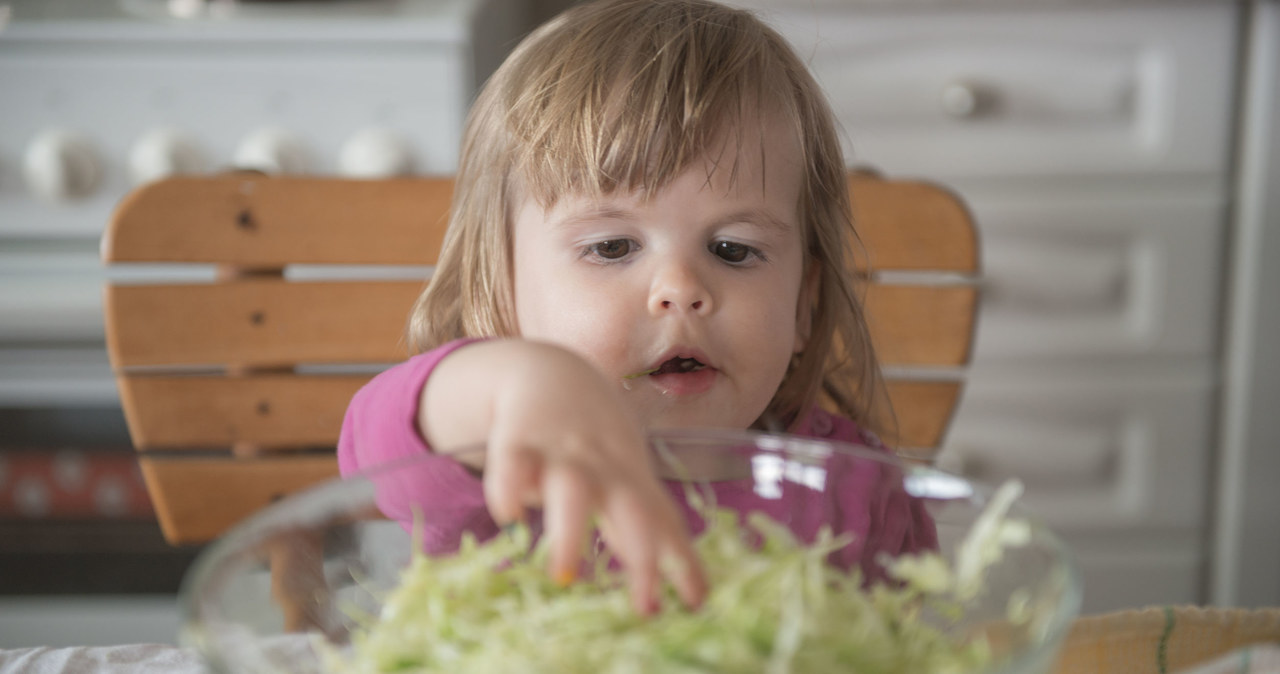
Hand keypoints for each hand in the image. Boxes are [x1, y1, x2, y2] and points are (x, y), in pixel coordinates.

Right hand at [422, 340, 706, 613]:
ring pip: (571, 489)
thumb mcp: (630, 479)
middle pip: (630, 508)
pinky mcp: (516, 442)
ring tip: (564, 575)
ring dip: (570, 530)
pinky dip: (508, 487)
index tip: (697, 603)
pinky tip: (508, 514)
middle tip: (645, 604)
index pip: (664, 523)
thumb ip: (651, 529)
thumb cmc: (599, 442)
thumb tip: (692, 593)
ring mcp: (561, 455)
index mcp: (632, 482)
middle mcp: (603, 470)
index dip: (682, 562)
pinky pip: (512, 463)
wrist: (552, 374)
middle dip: (641, 553)